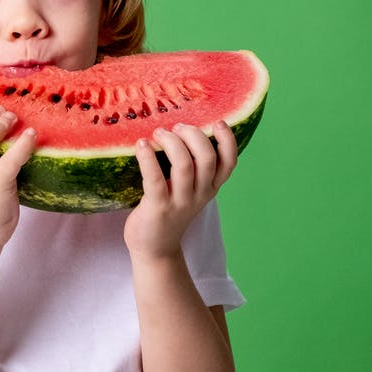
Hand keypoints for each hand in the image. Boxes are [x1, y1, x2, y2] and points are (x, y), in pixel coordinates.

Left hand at [124, 122, 237, 258]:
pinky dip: (148, 158)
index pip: (229, 162)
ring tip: (158, 133)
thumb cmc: (169, 210)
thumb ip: (192, 167)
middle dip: (193, 135)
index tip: (218, 122)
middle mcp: (200, 194)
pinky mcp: (158, 208)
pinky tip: (141, 144)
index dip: (227, 140)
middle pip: (207, 158)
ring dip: (171, 142)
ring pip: (184, 165)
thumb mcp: (189, 190)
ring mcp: (180, 202)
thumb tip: (180, 129)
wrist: (155, 248)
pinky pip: (155, 179)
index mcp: (210, 187)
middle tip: (176, 127)